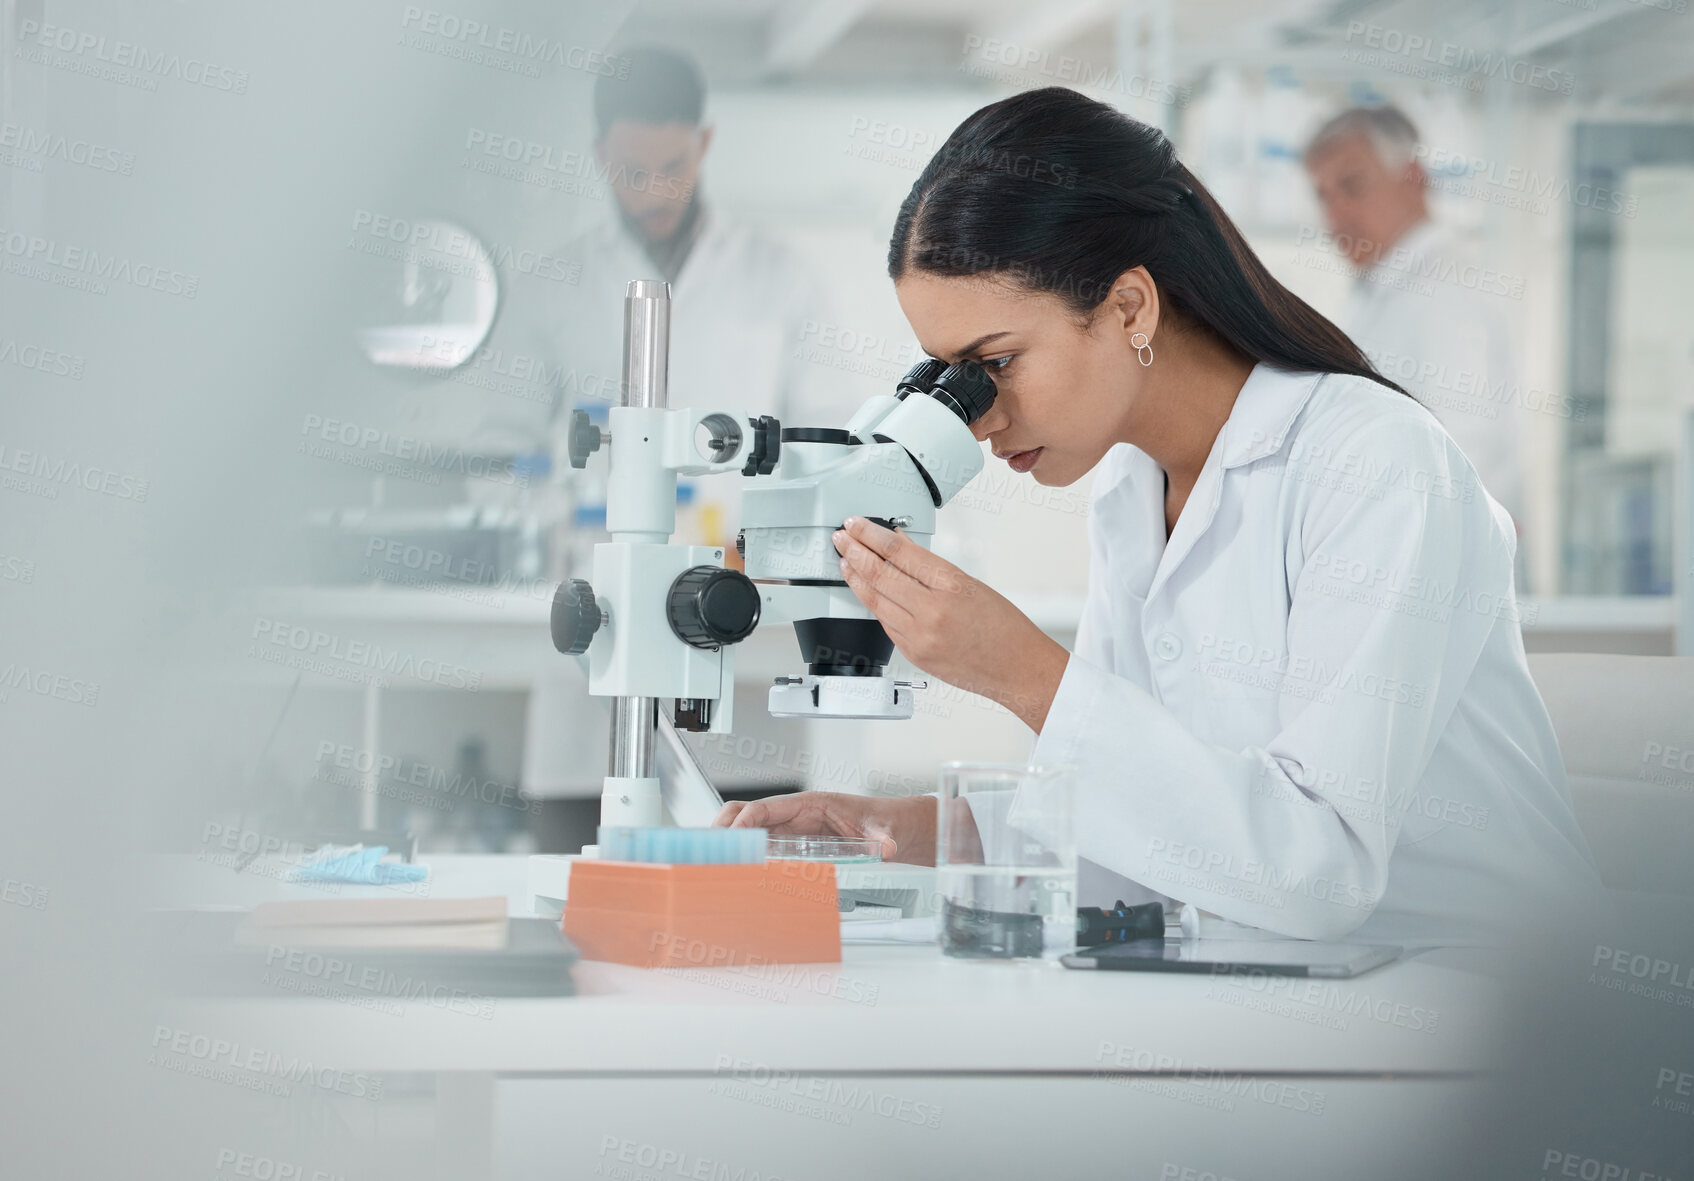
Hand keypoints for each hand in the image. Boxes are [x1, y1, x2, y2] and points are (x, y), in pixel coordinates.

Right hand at [713, 792, 937, 865]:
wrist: (890, 829)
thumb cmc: (881, 823)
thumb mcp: (884, 831)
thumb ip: (884, 839)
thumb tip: (889, 848)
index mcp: (810, 804)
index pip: (766, 807)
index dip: (746, 821)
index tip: (734, 838)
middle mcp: (794, 814)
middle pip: (746, 813)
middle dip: (724, 827)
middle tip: (707, 849)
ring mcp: (790, 829)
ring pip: (747, 829)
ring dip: (728, 842)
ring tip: (710, 862)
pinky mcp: (791, 844)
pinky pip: (759, 845)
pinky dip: (742, 855)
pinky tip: (731, 871)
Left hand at [832, 516, 1069, 731]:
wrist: (1018, 668)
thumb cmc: (1004, 626)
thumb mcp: (971, 583)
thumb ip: (931, 568)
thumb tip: (900, 547)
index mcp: (951, 586)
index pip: (899, 552)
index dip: (871, 534)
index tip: (857, 524)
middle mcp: (932, 612)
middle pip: (879, 574)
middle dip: (854, 551)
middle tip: (841, 537)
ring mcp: (920, 637)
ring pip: (875, 601)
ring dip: (855, 578)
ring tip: (845, 561)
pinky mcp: (914, 655)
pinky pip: (885, 624)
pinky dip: (873, 604)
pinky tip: (865, 592)